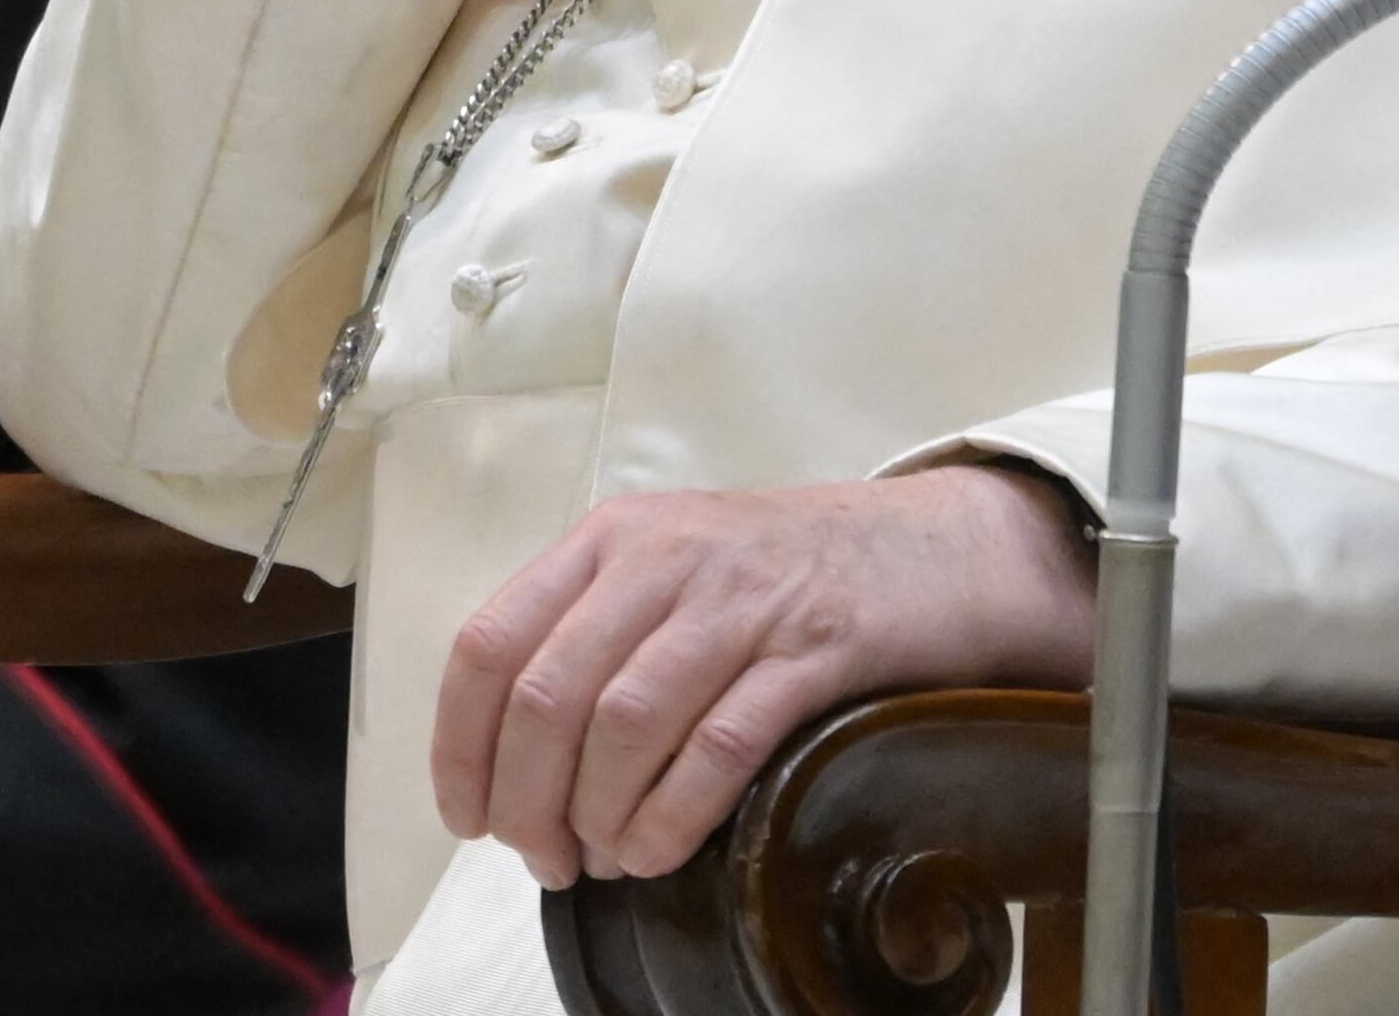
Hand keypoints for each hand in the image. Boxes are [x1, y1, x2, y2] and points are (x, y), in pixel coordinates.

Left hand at [433, 466, 1095, 886]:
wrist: (935, 548)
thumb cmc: (785, 578)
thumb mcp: (672, 570)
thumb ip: (592, 637)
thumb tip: (510, 766)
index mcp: (612, 538)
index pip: (492, 643)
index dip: (462, 746)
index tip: (469, 817)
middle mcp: (666, 556)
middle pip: (550, 697)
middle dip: (531, 803)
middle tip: (546, 858)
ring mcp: (742, 599)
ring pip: (625, 724)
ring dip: (600, 817)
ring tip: (606, 860)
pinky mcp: (815, 648)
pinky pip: (719, 745)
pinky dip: (674, 815)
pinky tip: (661, 850)